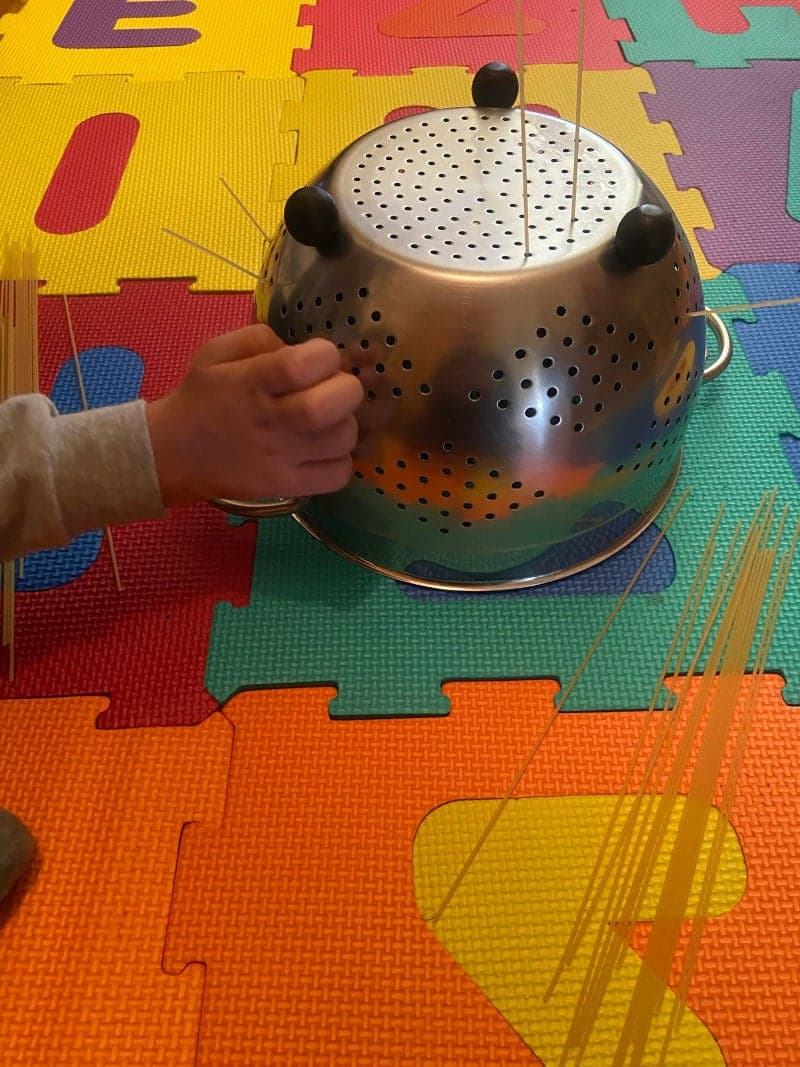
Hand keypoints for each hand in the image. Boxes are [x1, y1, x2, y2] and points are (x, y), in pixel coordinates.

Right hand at [145, 324, 363, 506]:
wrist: (174, 453)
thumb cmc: (202, 397)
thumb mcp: (216, 351)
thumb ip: (261, 339)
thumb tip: (303, 349)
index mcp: (251, 382)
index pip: (303, 365)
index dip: (324, 355)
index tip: (318, 357)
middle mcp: (270, 421)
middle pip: (332, 405)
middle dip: (346, 389)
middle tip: (333, 389)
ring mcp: (282, 458)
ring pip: (342, 440)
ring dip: (345, 424)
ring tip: (328, 420)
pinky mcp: (289, 486)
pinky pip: (339, 475)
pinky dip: (342, 460)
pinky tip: (325, 449)